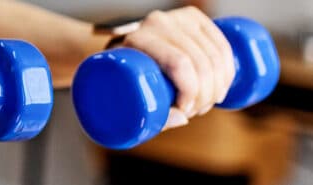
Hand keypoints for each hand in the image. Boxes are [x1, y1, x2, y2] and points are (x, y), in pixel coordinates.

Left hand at [120, 6, 234, 128]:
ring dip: (217, 87)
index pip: (179, 63)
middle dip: (204, 95)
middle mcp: (159, 23)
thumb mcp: (126, 96)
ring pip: (215, 56)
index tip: (184, 111)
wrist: (123, 52)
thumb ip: (151, 114)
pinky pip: (223, 47)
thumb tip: (183, 118)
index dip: (190, 92)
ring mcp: (179, 18)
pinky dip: (227, 72)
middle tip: (194, 112)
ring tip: (204, 104)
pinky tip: (221, 90)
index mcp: (139, 38)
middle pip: (199, 62)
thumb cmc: (122, 79)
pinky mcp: (195, 18)